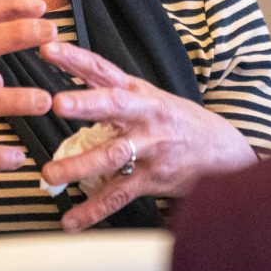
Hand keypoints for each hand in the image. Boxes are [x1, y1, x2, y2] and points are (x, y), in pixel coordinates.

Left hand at [37, 41, 256, 231]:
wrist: (223, 152)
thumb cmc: (174, 120)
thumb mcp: (147, 96)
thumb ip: (109, 90)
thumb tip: (66, 81)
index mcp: (138, 92)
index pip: (102, 70)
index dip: (76, 58)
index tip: (47, 49)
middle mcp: (143, 116)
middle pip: (113, 105)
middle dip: (85, 104)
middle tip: (57, 104)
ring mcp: (149, 148)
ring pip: (111, 155)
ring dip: (78, 166)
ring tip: (50, 174)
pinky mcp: (152, 179)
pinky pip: (118, 195)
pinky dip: (93, 210)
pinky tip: (70, 221)